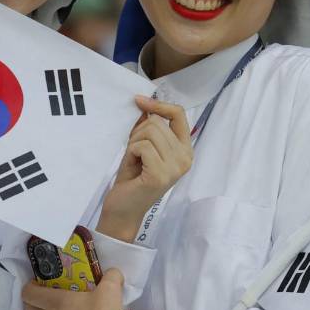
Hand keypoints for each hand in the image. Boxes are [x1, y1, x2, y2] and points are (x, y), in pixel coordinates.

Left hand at [96, 97, 192, 242]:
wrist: (123, 209)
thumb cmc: (133, 178)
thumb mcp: (142, 147)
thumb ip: (148, 127)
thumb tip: (145, 102)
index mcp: (185, 150)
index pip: (179, 114)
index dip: (159, 105)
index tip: (139, 101)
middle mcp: (186, 158)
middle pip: (157, 123)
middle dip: (138, 132)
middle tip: (134, 152)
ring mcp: (175, 167)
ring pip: (149, 132)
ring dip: (133, 143)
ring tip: (134, 160)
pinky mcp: (161, 174)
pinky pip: (142, 146)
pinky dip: (131, 152)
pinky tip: (133, 166)